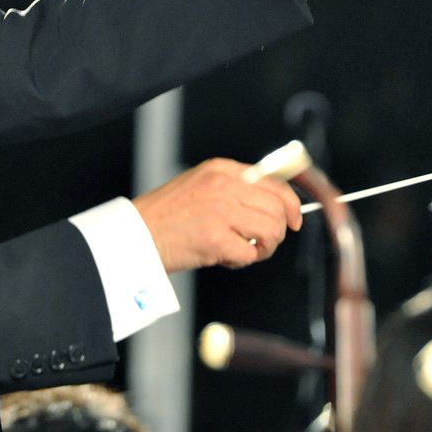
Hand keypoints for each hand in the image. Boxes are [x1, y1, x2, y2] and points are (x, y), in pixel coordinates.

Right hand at [135, 159, 304, 272]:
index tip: (295, 220)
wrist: (136, 235)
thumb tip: (273, 206)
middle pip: (277, 209)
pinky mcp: (215, 237)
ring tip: (243, 251)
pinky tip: (225, 258)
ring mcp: (220, 210)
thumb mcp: (201, 186)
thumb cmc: (166, 216)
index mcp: (222, 170)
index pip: (274, 183)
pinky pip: (250, 253)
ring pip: (270, 231)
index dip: (291, 204)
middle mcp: (223, 185)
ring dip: (263, 248)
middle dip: (277, 231)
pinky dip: (242, 261)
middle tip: (262, 243)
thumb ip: (233, 189)